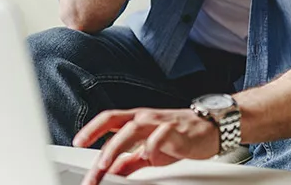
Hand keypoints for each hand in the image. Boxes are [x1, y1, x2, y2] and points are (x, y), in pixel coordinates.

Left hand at [73, 108, 218, 184]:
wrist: (212, 129)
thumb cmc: (179, 137)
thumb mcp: (150, 152)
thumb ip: (129, 161)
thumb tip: (109, 172)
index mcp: (138, 120)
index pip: (110, 119)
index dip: (92, 128)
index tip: (78, 141)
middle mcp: (146, 118)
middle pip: (117, 121)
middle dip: (98, 137)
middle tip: (87, 156)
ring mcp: (161, 122)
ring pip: (133, 128)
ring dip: (116, 147)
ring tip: (105, 165)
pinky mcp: (177, 131)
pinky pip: (161, 137)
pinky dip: (152, 147)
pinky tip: (148, 157)